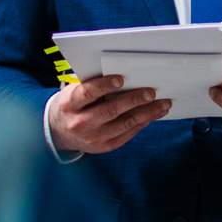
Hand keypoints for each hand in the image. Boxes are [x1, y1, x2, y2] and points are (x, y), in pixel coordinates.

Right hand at [46, 75, 170, 153]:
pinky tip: (153, 115)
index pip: (87, 93)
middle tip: (151, 92)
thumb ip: (93, 83)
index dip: (104, 85)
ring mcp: (93, 137)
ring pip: (124, 124)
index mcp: (70, 104)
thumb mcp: (74, 91)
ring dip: (146, 113)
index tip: (121, 78)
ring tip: (162, 104)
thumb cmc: (72, 104)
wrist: (59, 131)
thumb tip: (125, 75)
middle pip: (110, 110)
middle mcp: (80, 122)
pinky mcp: (104, 146)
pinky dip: (142, 124)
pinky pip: (127, 134)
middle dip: (134, 100)